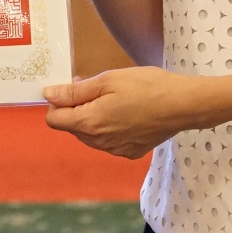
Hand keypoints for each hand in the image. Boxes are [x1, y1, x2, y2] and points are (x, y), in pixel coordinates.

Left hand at [42, 66, 213, 159]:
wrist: (183, 105)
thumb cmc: (147, 86)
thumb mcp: (107, 80)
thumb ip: (75, 91)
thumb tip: (48, 95)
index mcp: (89, 123)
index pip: (53, 120)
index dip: (58, 102)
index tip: (73, 87)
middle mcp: (99, 142)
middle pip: (71, 127)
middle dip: (77, 108)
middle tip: (97, 87)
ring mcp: (116, 150)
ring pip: (90, 135)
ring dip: (93, 118)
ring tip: (114, 98)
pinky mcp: (130, 152)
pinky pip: (109, 141)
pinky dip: (111, 128)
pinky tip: (128, 113)